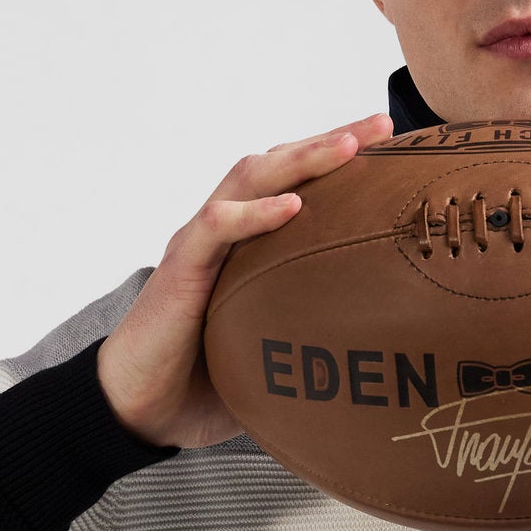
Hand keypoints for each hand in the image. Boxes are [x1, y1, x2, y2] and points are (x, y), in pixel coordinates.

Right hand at [96, 112, 393, 448]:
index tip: (390, 146)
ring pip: (250, 178)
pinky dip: (255, 213)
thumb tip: (379, 351)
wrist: (140, 406)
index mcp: (247, 242)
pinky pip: (217, 227)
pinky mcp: (180, 268)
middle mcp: (224, 230)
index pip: (294, 183)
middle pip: (278, 164)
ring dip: (300, 159)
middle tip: (382, 124)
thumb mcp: (274, 349)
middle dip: (331, 140)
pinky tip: (293, 206)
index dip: (337, 161)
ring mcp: (200, 243)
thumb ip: (314, 332)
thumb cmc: (205, 380)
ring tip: (347, 146)